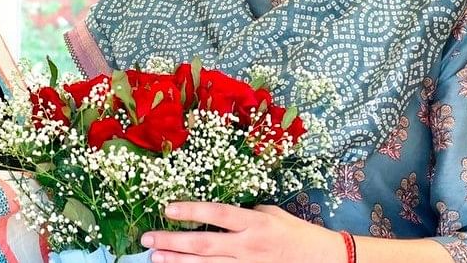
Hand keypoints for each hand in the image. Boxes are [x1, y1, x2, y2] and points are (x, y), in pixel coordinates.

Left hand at [140, 202, 344, 262]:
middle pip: (203, 246)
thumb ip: (242, 211)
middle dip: (172, 242)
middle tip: (146, 239)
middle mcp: (247, 246)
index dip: (190, 212)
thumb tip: (215, 212)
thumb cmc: (294, 231)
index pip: (217, 215)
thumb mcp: (269, 212)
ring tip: (155, 258)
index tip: (166, 208)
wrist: (320, 259)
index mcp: (254, 222)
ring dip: (177, 262)